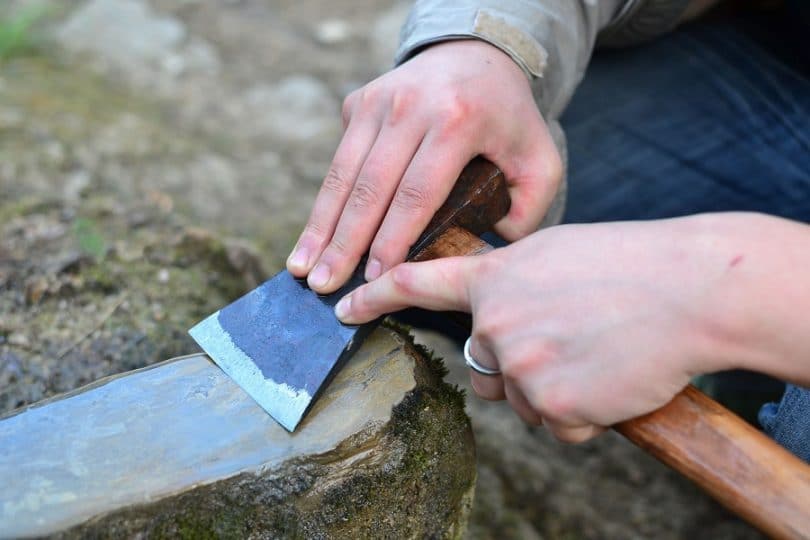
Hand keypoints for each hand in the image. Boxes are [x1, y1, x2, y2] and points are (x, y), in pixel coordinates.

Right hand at [287, 40, 561, 292]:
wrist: (477, 54)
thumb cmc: (508, 118)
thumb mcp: (539, 158)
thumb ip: (527, 210)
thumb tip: (482, 255)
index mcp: (458, 121)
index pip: (417, 193)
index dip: (392, 240)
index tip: (375, 279)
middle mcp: (411, 107)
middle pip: (369, 188)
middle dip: (344, 243)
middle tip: (324, 286)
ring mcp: (378, 102)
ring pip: (342, 175)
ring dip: (320, 227)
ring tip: (301, 269)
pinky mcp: (358, 103)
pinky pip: (339, 161)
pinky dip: (324, 202)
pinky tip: (312, 238)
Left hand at [334, 217, 745, 441]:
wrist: (689, 290)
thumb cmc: (630, 265)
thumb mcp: (555, 253)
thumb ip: (511, 283)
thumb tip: (490, 324)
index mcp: (495, 276)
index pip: (418, 284)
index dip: (375, 295)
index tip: (343, 306)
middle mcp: (495, 320)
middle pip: (482, 363)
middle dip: (515, 360)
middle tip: (568, 339)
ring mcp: (519, 363)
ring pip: (518, 397)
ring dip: (549, 388)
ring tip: (596, 354)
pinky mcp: (551, 403)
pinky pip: (554, 424)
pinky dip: (580, 412)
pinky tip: (609, 381)